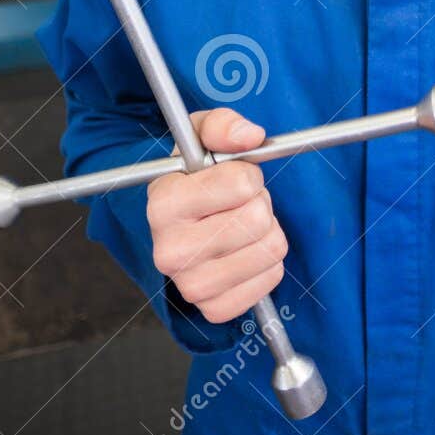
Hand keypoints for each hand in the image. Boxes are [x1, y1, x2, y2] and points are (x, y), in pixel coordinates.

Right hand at [146, 108, 286, 323]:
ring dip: (266, 231)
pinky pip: (272, 277)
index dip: (247, 174)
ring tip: (241, 225)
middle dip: (259, 203)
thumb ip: (223, 126)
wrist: (182, 224)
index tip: (232, 177)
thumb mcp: (201, 138)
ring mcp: (191, 285)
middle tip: (239, 204)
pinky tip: (243, 252)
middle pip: (257, 219)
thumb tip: (249, 135)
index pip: (241, 184)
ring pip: (270, 248)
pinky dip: (267, 262)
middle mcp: (169, 251)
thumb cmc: (195, 177)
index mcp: (163, 203)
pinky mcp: (214, 308)